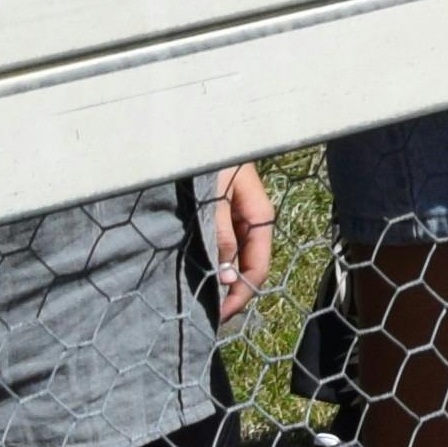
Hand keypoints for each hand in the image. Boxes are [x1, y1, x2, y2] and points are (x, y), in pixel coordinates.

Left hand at [205, 163, 274, 321]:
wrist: (189, 131)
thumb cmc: (205, 157)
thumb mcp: (213, 197)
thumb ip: (219, 235)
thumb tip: (225, 277)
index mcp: (258, 214)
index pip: (258, 265)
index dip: (241, 294)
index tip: (219, 316)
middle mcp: (247, 218)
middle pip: (246, 264)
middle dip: (229, 291)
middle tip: (203, 315)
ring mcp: (231, 216)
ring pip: (230, 255)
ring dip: (216, 277)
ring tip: (194, 297)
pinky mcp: (213, 213)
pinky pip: (215, 244)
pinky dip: (207, 260)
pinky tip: (191, 270)